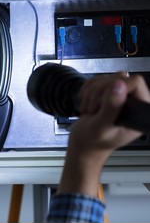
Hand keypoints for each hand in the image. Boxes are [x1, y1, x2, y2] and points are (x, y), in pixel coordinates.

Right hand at [58, 73, 149, 195]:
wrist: (83, 145)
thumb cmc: (92, 142)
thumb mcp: (101, 127)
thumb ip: (111, 108)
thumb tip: (119, 85)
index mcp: (140, 112)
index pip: (135, 83)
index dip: (115, 89)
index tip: (102, 104)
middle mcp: (134, 102)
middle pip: (119, 78)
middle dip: (100, 91)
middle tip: (93, 109)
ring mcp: (122, 96)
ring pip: (108, 77)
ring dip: (92, 92)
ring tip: (90, 109)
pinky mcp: (110, 93)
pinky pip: (98, 79)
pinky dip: (88, 89)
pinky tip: (87, 103)